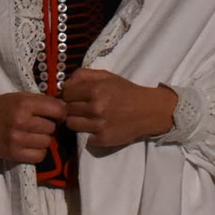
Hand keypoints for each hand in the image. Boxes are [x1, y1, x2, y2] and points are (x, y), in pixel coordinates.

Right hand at [0, 91, 68, 166]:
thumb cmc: (0, 108)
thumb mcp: (19, 97)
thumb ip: (41, 101)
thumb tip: (64, 108)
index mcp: (24, 104)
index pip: (57, 110)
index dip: (61, 114)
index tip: (56, 116)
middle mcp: (21, 121)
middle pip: (52, 128)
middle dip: (50, 127)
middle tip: (40, 126)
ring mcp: (17, 139)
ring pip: (47, 142)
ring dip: (44, 140)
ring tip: (34, 136)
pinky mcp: (13, 153)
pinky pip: (39, 156)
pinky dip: (39, 152)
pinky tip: (32, 146)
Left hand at [59, 69, 178, 153]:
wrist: (149, 111)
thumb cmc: (126, 92)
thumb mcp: (107, 76)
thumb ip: (84, 75)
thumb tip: (64, 83)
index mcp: (95, 90)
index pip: (66, 93)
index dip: (68, 94)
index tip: (74, 96)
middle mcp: (95, 108)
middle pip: (67, 109)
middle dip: (71, 107)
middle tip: (80, 107)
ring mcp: (98, 125)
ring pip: (71, 124)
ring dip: (76, 121)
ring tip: (86, 118)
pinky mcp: (102, 139)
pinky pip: (84, 137)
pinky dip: (88, 133)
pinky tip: (97, 127)